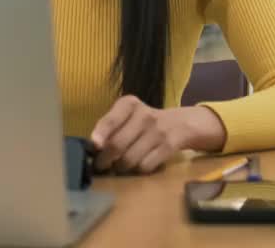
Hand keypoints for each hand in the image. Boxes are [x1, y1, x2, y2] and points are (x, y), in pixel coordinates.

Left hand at [90, 96, 225, 173]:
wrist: (182, 123)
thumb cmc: (146, 123)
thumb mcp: (129, 117)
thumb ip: (111, 128)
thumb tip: (92, 148)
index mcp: (129, 104)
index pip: (111, 120)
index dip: (100, 134)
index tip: (94, 146)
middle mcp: (144, 115)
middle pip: (118, 144)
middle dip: (105, 160)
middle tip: (101, 166)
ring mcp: (158, 130)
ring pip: (130, 158)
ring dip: (121, 168)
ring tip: (119, 167)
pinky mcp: (170, 145)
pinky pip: (146, 165)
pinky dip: (138, 170)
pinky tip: (138, 167)